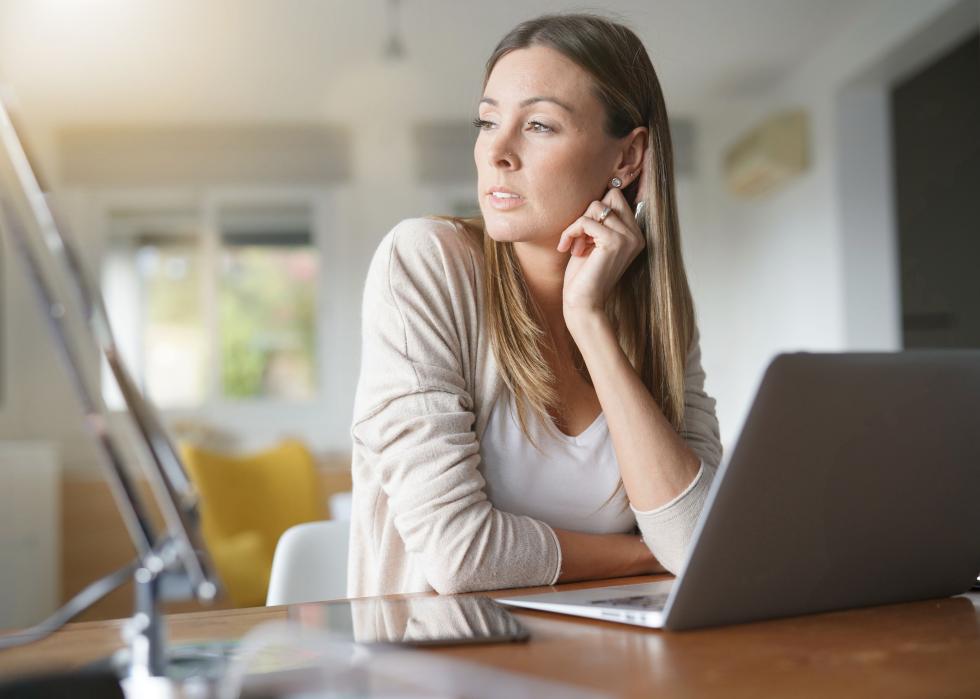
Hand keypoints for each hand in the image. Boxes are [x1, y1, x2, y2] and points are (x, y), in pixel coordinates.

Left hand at [557, 186, 645, 322]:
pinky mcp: (614, 242)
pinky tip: (569, 249)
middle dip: (589, 213)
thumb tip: (597, 194)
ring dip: (578, 225)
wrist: (583, 304)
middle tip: (579, 238)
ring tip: (575, 247)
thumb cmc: (584, 276)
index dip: (595, 211)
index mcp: (634, 235)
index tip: (583, 234)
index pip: (616, 198)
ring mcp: (628, 238)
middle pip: (611, 196)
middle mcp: (636, 235)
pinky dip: (571, 232)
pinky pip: (586, 221)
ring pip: (596, 206)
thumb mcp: (593, 242)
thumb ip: (599, 221)